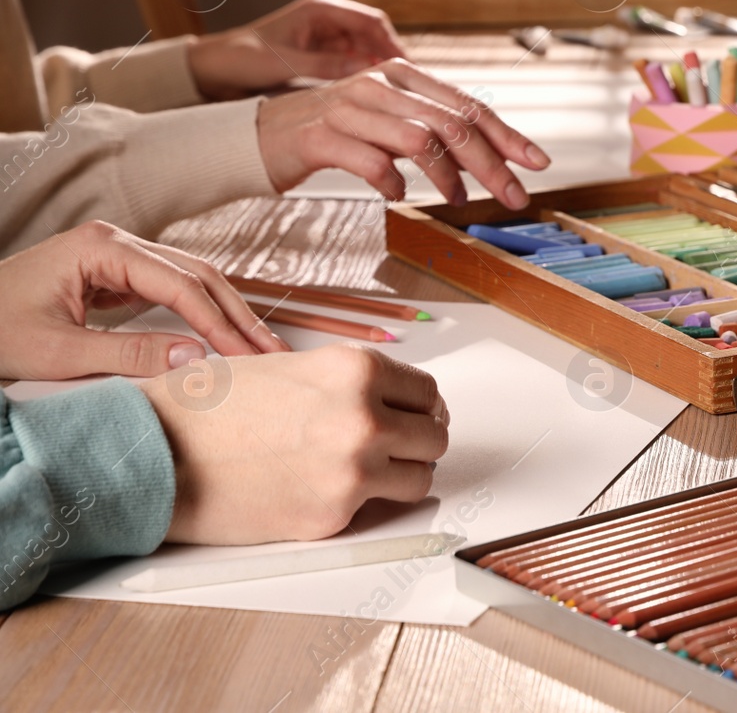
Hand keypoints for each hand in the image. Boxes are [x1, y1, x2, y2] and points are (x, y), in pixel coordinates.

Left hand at [0, 221, 284, 380]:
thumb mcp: (57, 352)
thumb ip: (129, 353)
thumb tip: (195, 357)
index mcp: (103, 248)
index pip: (181, 285)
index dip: (220, 323)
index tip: (249, 356)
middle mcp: (117, 243)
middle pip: (198, 275)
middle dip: (238, 315)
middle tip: (274, 351)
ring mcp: (118, 257)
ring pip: (192, 280)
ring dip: (227, 314)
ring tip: (259, 346)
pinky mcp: (116, 276)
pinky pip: (173, 291)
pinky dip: (203, 314)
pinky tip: (223, 336)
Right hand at [138, 345, 448, 542]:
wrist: (155, 452)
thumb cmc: (210, 407)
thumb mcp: (291, 366)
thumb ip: (346, 382)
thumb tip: (390, 399)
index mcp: (357, 371)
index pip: (427, 392)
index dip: (421, 406)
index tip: (415, 416)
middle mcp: (364, 417)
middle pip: (434, 437)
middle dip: (417, 442)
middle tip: (395, 447)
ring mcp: (352, 471)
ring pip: (419, 478)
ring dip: (400, 476)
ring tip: (366, 471)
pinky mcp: (331, 516)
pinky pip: (371, 510)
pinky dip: (355, 504)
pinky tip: (319, 489)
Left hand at [188, 0, 405, 98]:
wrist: (214, 69)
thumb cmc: (241, 59)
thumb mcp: (285, 64)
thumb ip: (327, 65)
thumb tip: (369, 70)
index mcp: (320, 9)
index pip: (372, 22)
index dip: (393, 44)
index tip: (407, 70)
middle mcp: (326, 18)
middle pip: (375, 35)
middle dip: (391, 58)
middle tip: (407, 86)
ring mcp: (325, 36)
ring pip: (367, 50)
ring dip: (379, 69)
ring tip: (394, 94)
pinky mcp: (321, 53)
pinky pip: (353, 62)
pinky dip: (365, 76)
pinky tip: (372, 96)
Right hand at [256, 58, 549, 207]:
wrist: (262, 134)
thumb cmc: (335, 132)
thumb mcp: (389, 123)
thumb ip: (432, 132)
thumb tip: (485, 157)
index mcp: (402, 76)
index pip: (468, 105)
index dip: (507, 135)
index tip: (537, 163)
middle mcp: (379, 84)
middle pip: (452, 124)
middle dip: (491, 164)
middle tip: (514, 196)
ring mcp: (349, 108)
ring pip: (419, 140)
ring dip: (448, 177)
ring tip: (458, 201)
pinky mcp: (321, 136)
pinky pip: (372, 162)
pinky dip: (393, 183)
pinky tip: (398, 197)